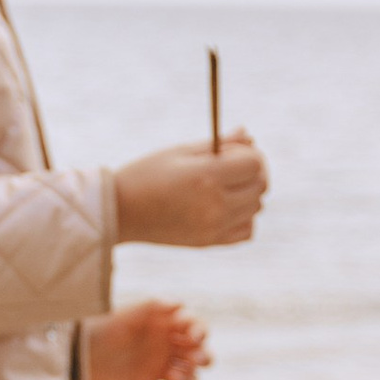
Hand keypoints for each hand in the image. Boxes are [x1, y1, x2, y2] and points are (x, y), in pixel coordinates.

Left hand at [87, 299, 208, 379]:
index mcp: (168, 328)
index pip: (197, 329)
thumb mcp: (131, 312)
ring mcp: (159, 372)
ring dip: (189, 379)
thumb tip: (180, 305)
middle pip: (202, 357)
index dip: (201, 332)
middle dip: (204, 358)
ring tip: (171, 374)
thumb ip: (155, 306)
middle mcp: (168, 351)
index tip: (193, 336)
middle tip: (194, 359)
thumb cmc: (106, 326)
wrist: (79, 350)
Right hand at [113, 137, 268, 247]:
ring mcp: (214, 227)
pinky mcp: (209, 242)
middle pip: (260, 186)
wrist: (120, 213)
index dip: (248, 153)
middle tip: (231, 166)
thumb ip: (218, 144)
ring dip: (248, 194)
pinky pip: (247, 231)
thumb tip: (248, 136)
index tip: (232, 151)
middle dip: (252, 171)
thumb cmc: (146, 174)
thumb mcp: (180, 152)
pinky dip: (244, 218)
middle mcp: (215, 204)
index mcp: (206, 176)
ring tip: (223, 186)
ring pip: (256, 207)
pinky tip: (225, 208)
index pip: (254, 163)